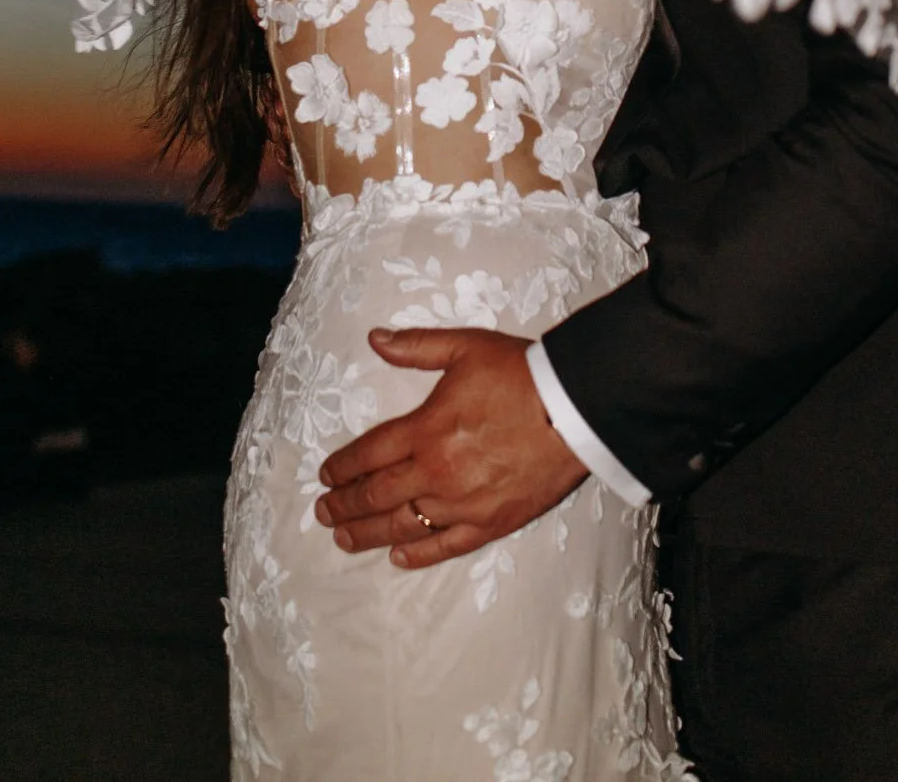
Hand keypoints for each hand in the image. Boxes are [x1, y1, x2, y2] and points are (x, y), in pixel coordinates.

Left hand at [315, 327, 585, 569]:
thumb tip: (374, 339)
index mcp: (425, 429)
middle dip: (345, 505)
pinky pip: (446, 547)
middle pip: (377, 495)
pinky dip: (418, 555)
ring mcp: (462, 504)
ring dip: (369, 533)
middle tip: (323, 513)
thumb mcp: (465, 347)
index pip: (369, 454)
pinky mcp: (491, 524)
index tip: (324, 476)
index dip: (342, 467)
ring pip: (403, 526)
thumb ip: (416, 346)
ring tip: (345, 539)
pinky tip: (399, 557)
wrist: (574, 410)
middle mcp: (436, 473)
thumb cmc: (519, 374)